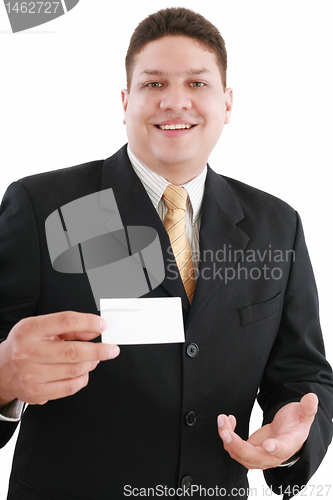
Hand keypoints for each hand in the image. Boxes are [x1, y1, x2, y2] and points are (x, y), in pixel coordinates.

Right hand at [0, 311, 118, 406]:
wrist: (2, 369)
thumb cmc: (25, 344)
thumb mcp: (41, 327)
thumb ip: (68, 327)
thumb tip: (93, 329)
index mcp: (30, 330)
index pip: (65, 321)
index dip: (88, 322)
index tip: (103, 325)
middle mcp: (28, 352)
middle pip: (73, 351)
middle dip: (99, 350)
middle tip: (111, 349)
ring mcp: (31, 374)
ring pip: (74, 370)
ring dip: (91, 363)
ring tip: (93, 358)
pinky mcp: (36, 393)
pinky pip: (70, 387)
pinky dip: (82, 378)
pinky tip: (82, 372)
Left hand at [217, 393, 317, 469]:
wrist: (288, 433)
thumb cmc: (295, 425)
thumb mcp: (303, 414)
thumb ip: (306, 407)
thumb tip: (311, 399)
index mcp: (287, 445)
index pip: (282, 450)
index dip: (275, 449)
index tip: (268, 445)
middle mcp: (271, 455)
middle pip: (253, 457)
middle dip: (237, 445)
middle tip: (226, 432)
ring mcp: (258, 455)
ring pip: (239, 454)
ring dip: (227, 439)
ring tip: (223, 420)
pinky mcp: (249, 451)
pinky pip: (234, 448)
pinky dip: (227, 435)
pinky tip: (228, 421)